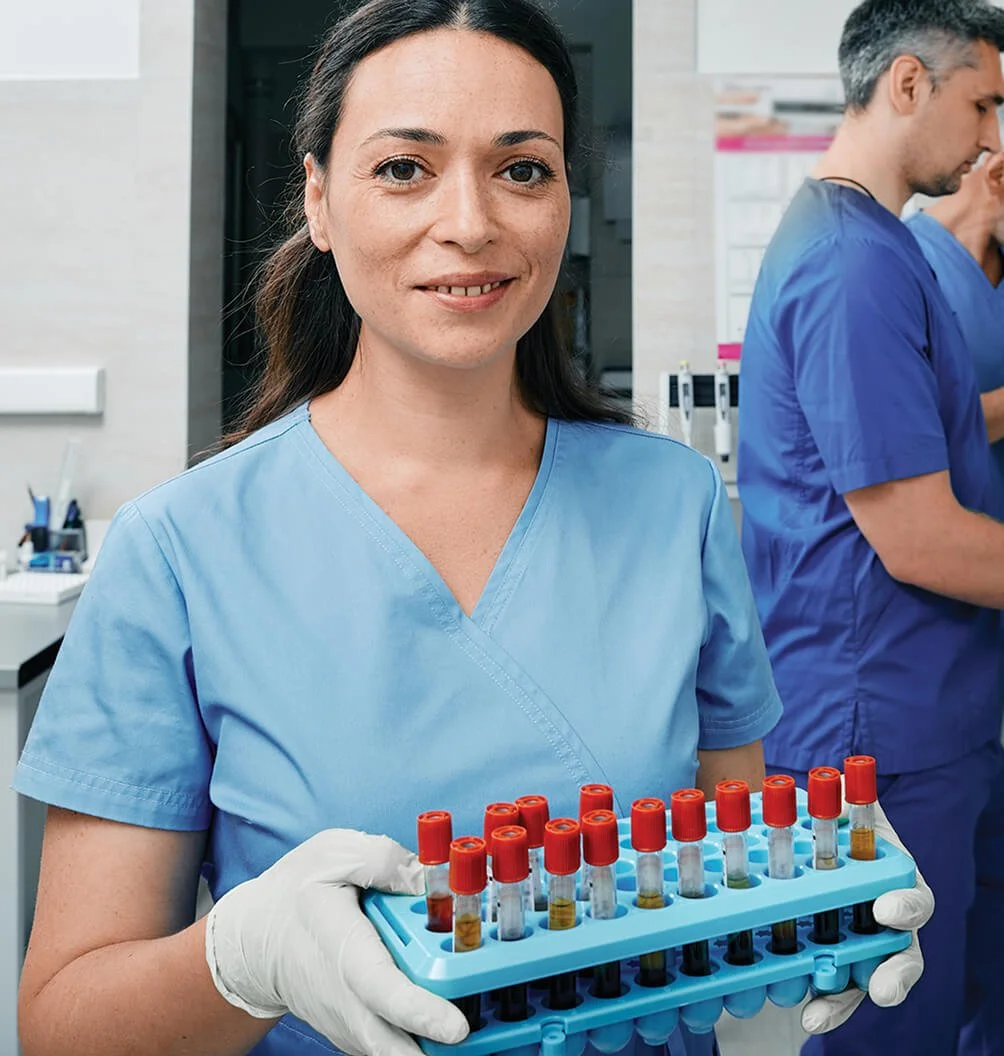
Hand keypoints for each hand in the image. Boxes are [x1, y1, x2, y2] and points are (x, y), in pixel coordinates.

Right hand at [205, 829, 469, 1055]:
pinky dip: (420, 1039)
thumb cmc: (294, 894)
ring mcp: (350, 1023)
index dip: (421, 1012)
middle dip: (434, 1049)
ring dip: (430, 1046)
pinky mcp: (357, 1031)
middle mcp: (345, 998)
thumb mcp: (333, 854)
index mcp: (342, 947)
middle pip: (392, 1046)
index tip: (458, 1027)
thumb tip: (432, 878)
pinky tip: (445, 1014)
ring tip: (470, 1023)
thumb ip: (385, 862)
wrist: (253, 937)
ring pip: (395, 1050)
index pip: (382, 990)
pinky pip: (393, 1044)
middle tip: (478, 1035)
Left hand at [801, 800, 933, 1033]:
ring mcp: (864, 950)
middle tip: (879, 988)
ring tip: (817, 1016)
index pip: (914, 899)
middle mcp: (888, 925)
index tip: (884, 910)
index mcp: (896, 884)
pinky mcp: (836, 967)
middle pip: (901, 956)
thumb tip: (840, 782)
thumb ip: (843, 801)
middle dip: (892, 976)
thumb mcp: (842, 811)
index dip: (903, 906)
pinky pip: (833, 991)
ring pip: (866, 982)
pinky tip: (804, 1015)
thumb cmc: (839, 831)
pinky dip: (821, 1005)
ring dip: (843, 1002)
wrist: (820, 850)